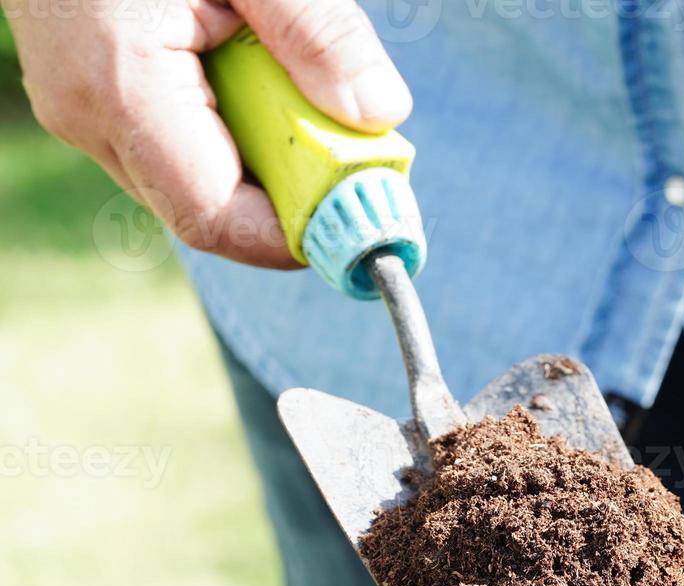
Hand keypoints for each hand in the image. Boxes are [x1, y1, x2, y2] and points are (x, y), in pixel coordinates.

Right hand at [3, 0, 410, 265]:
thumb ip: (317, 34)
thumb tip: (380, 114)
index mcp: (119, 86)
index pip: (216, 218)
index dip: (297, 235)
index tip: (367, 216)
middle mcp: (91, 118)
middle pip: (211, 211)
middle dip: (291, 195)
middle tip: (355, 151)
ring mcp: (85, 113)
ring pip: (195, 184)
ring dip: (265, 158)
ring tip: (303, 95)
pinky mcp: (94, 99)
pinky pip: (176, 148)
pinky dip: (234, 131)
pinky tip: (258, 76)